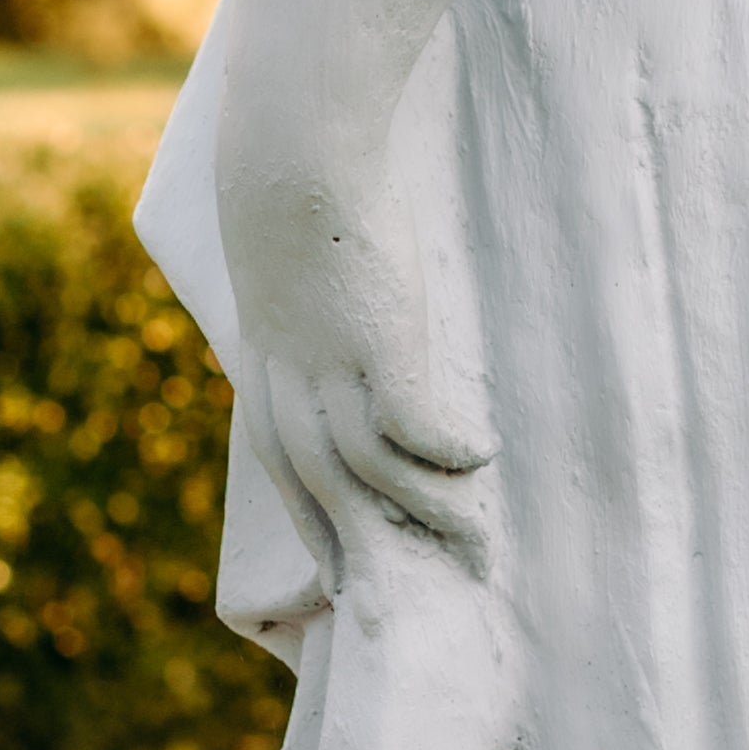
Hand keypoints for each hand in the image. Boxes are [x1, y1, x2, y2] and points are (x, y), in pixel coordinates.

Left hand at [218, 97, 489, 564]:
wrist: (290, 158)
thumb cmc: (297, 206)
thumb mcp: (294, 286)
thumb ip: (314, 326)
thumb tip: (347, 338)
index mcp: (267, 385)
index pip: (293, 482)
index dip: (327, 532)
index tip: (355, 576)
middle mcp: (290, 397)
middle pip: (334, 502)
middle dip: (380, 554)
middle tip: (430, 591)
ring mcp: (330, 376)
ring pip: (378, 479)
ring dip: (431, 516)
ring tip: (477, 544)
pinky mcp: (372, 348)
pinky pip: (414, 427)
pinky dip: (446, 453)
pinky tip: (481, 457)